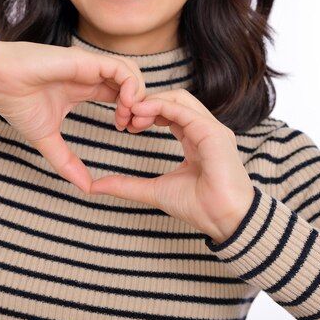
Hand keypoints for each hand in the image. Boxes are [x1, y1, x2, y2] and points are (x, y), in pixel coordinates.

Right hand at [0, 40, 145, 192]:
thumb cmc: (18, 105)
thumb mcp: (48, 140)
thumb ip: (67, 162)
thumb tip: (85, 188)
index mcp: (85, 88)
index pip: (121, 95)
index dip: (130, 112)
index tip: (126, 130)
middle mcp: (91, 75)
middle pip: (131, 84)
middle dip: (140, 105)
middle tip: (133, 127)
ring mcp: (90, 66)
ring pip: (131, 74)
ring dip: (137, 96)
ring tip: (128, 118)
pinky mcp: (86, 60)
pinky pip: (121, 68)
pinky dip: (131, 86)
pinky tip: (123, 106)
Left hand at [90, 90, 254, 243]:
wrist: (225, 221)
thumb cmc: (199, 207)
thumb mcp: (153, 191)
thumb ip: (125, 185)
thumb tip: (94, 187)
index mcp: (195, 139)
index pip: (169, 112)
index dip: (145, 113)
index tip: (125, 125)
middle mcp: (205, 130)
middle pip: (173, 99)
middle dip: (146, 103)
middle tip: (124, 117)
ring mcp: (212, 129)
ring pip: (179, 99)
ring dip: (152, 102)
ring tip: (131, 114)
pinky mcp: (214, 133)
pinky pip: (186, 111)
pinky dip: (162, 107)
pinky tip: (142, 114)